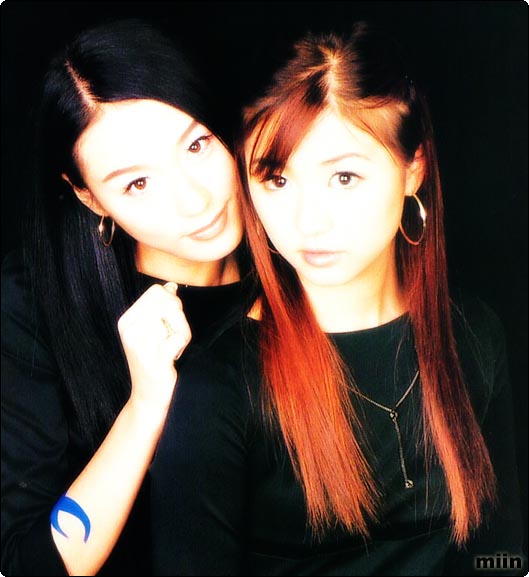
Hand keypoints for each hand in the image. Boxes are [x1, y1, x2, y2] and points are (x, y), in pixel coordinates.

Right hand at [118, 282, 190, 411]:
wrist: (149, 396)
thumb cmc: (154, 360)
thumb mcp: (152, 330)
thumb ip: (160, 307)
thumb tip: (170, 286)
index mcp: (126, 320)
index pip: (157, 291)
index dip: (171, 302)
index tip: (168, 322)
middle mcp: (129, 330)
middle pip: (168, 301)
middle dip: (179, 317)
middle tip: (172, 336)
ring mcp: (140, 344)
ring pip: (176, 317)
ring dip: (182, 332)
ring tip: (171, 348)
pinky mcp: (155, 358)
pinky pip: (180, 337)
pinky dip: (183, 344)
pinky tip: (174, 356)